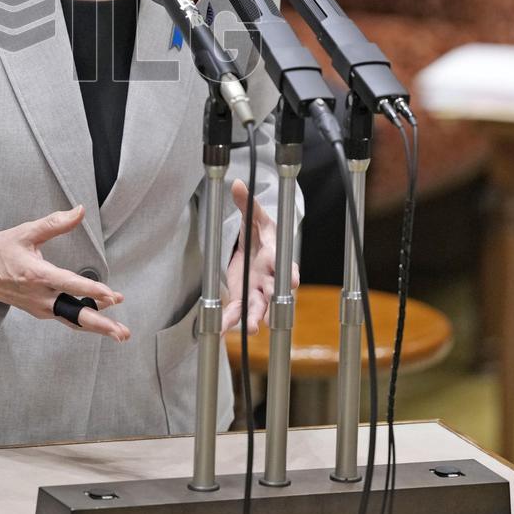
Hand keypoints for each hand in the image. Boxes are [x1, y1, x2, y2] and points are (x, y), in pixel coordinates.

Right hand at [0, 205, 129, 341]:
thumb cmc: (0, 251)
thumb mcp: (25, 232)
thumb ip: (55, 223)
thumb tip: (80, 211)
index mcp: (37, 275)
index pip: (70, 285)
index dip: (93, 290)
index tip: (113, 296)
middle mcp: (40, 297)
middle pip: (74, 315)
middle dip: (100, 324)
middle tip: (122, 332)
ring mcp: (39, 307)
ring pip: (72, 320)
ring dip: (96, 327)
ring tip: (119, 333)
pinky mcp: (39, 311)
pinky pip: (65, 318)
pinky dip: (83, 321)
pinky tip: (99, 321)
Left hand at [221, 179, 299, 334]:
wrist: (257, 249)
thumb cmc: (261, 234)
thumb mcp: (254, 217)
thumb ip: (247, 204)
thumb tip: (237, 183)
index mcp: (276, 258)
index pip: (286, 267)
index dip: (290, 274)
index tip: (293, 281)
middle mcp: (270, 279)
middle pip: (275, 294)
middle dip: (272, 305)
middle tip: (267, 314)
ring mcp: (258, 292)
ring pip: (258, 309)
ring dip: (254, 320)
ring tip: (249, 329)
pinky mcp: (244, 298)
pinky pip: (238, 312)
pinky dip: (230, 321)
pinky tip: (221, 329)